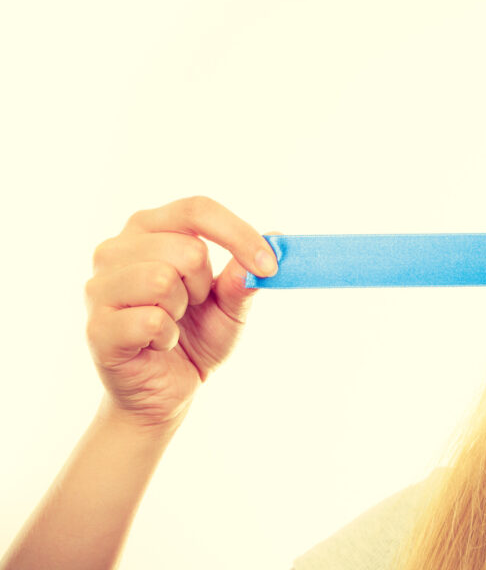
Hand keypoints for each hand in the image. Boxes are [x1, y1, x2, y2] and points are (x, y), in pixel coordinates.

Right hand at [84, 195, 279, 428]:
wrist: (165, 391)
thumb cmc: (195, 338)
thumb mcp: (230, 305)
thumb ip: (242, 275)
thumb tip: (275, 238)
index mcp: (149, 229)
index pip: (197, 209)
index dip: (238, 234)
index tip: (270, 266)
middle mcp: (116, 249)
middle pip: (187, 248)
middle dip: (203, 285)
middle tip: (191, 307)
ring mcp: (99, 287)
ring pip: (162, 279)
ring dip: (181, 311)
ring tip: (171, 323)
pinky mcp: (96, 326)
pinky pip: (150, 320)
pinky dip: (167, 337)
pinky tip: (156, 344)